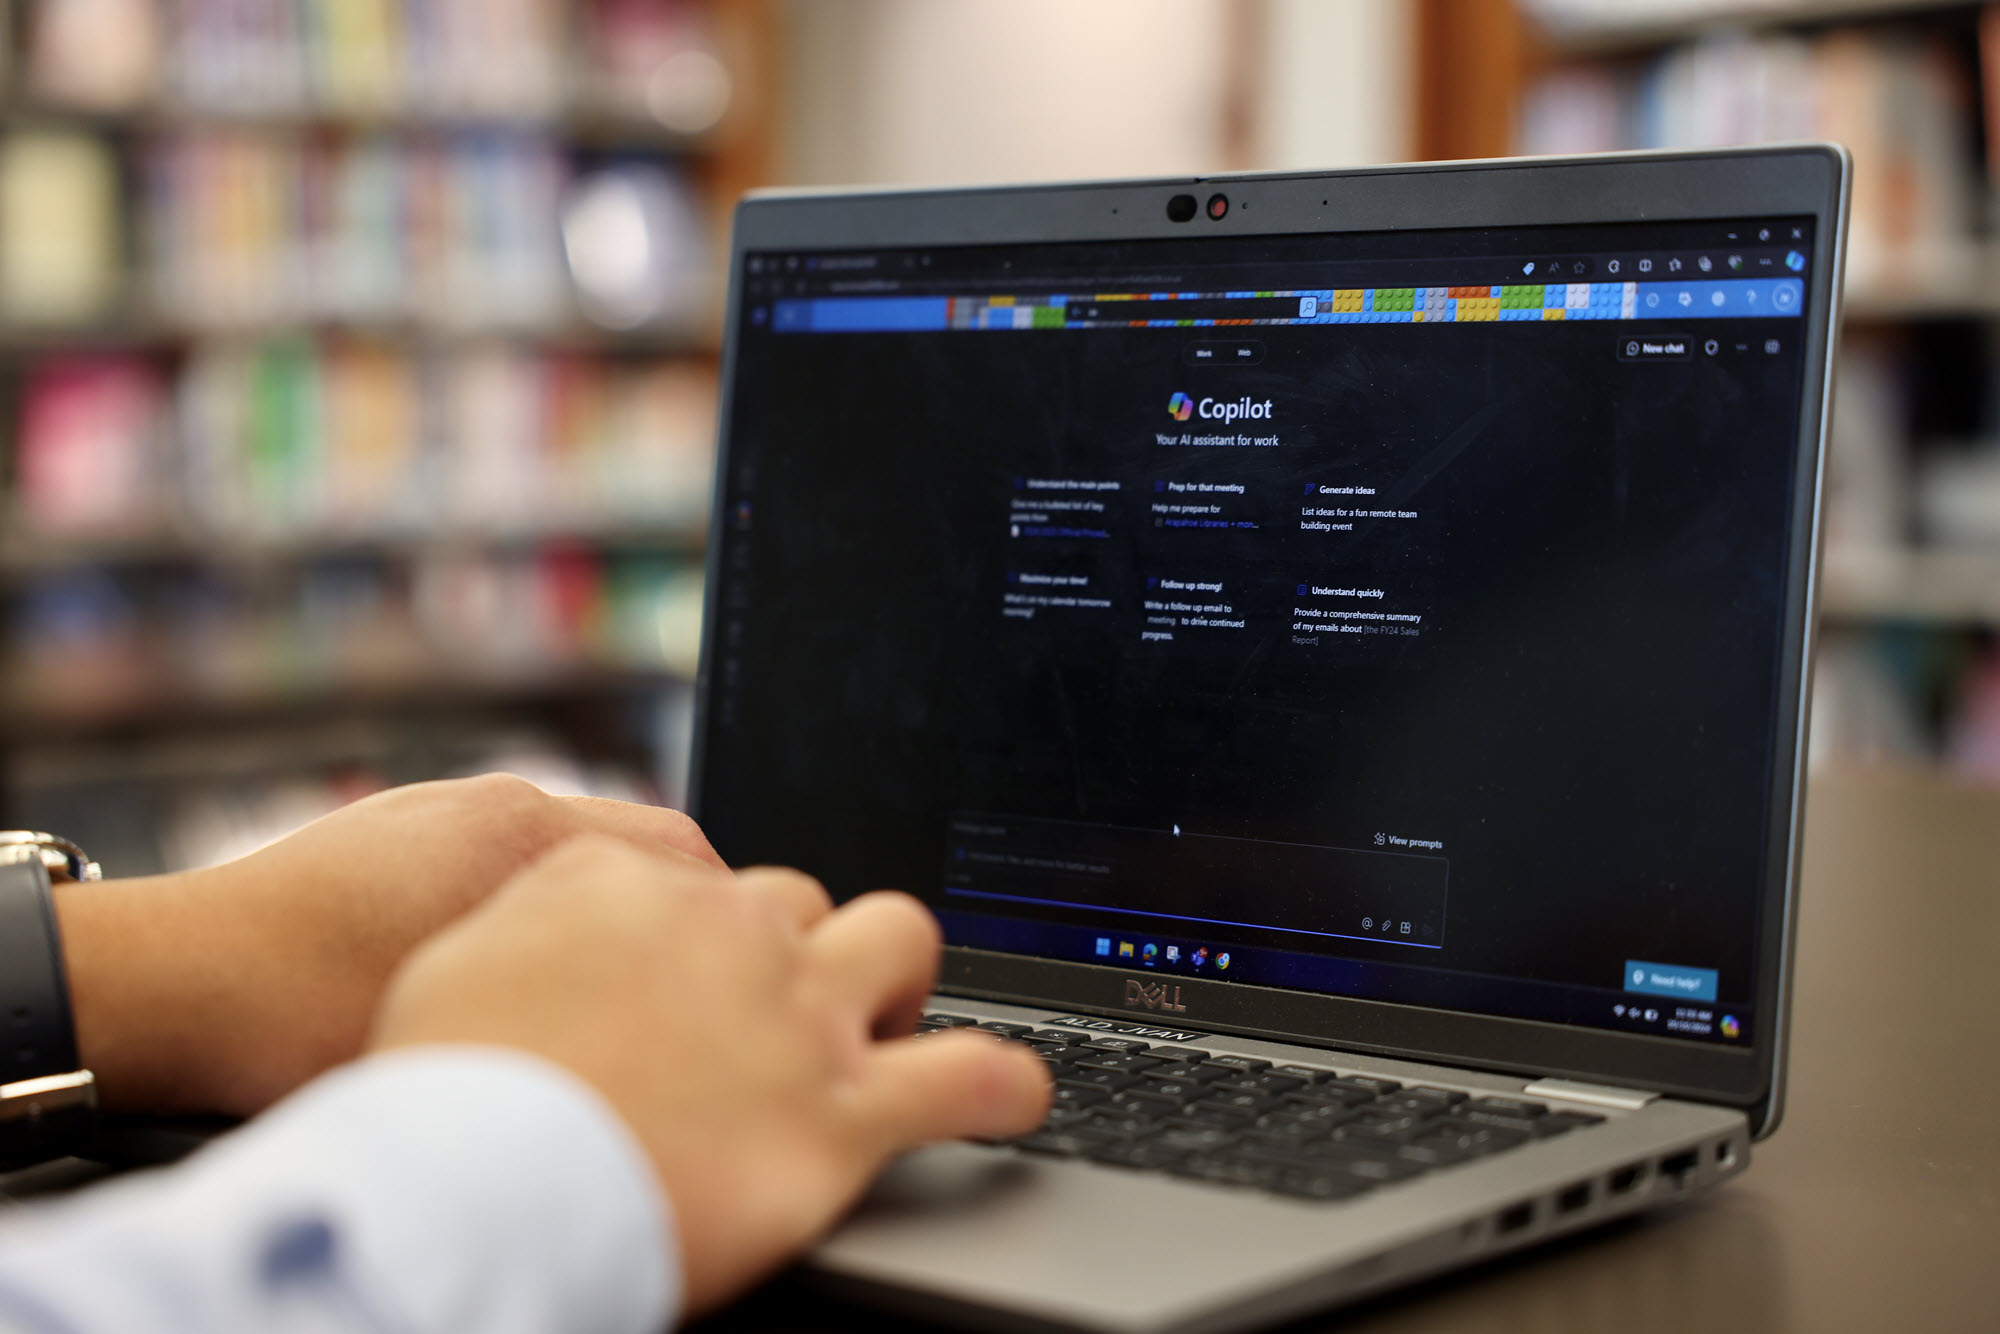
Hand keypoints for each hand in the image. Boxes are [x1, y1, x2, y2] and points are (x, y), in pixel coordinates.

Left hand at [54, 774, 722, 1116]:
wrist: (173, 979)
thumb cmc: (308, 1020)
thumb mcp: (474, 1028)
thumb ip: (588, 1002)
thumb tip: (660, 1016)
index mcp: (531, 839)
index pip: (690, 854)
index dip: (733, 916)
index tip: (749, 966)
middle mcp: (504, 803)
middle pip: (646, 839)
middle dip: (684, 905)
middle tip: (699, 975)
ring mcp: (452, 806)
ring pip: (579, 845)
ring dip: (610, 899)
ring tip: (609, 975)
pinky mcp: (407, 822)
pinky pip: (514, 850)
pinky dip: (544, 894)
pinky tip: (518, 961)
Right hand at [371, 834, 1050, 1314]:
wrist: (472, 1184)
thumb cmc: (444, 1087)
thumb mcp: (458, 959)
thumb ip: (537, 919)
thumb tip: (567, 920)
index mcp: (632, 881)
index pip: (709, 879)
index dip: (713, 935)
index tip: (704, 974)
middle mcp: (731, 928)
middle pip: (807, 901)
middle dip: (809, 944)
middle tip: (789, 1007)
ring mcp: (799, 1016)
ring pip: (903, 942)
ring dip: (904, 976)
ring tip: (893, 1022)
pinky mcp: (844, 1115)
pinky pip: (968, 1078)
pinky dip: (1002, 1084)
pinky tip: (1010, 1093)